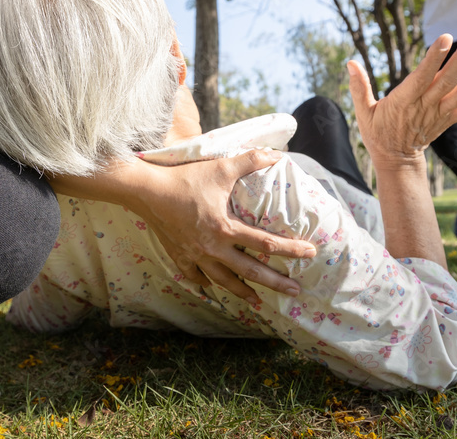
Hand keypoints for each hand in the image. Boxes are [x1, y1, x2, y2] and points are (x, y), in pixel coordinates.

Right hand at [140, 152, 316, 303]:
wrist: (147, 191)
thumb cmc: (184, 178)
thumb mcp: (220, 167)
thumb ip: (250, 161)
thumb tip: (276, 154)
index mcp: (225, 228)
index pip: (265, 243)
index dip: (290, 249)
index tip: (310, 253)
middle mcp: (212, 248)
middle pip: (250, 271)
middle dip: (275, 282)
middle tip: (295, 291)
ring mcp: (194, 256)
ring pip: (223, 281)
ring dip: (242, 292)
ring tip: (257, 302)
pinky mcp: (179, 257)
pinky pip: (196, 277)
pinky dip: (207, 284)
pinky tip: (215, 288)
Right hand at [347, 29, 456, 169]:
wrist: (396, 160)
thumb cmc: (377, 132)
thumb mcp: (363, 112)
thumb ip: (359, 87)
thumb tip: (350, 62)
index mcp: (403, 102)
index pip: (422, 77)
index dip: (434, 59)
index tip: (446, 38)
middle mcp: (425, 107)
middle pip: (448, 79)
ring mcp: (439, 114)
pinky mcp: (447, 121)